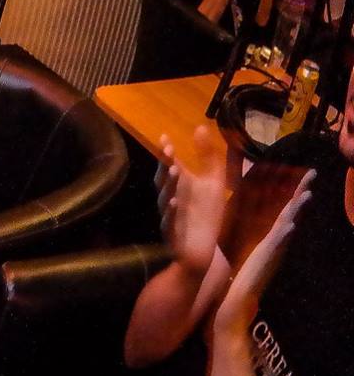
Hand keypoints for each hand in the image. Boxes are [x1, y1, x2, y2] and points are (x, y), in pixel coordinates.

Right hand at [157, 125, 233, 276]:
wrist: (202, 249)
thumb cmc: (205, 214)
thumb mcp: (213, 182)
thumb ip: (208, 157)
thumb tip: (201, 127)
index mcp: (178, 185)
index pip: (169, 164)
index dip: (166, 152)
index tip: (165, 137)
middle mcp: (170, 196)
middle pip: (164, 178)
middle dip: (165, 164)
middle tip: (169, 150)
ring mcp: (170, 214)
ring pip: (165, 196)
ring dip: (169, 184)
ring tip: (174, 170)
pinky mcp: (174, 231)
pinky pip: (169, 220)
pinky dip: (170, 211)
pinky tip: (174, 202)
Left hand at [215, 168, 313, 331]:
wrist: (231, 311)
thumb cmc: (235, 285)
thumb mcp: (243, 256)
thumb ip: (249, 241)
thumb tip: (248, 226)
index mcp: (266, 241)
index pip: (280, 211)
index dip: (291, 193)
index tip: (301, 174)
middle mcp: (271, 246)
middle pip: (288, 214)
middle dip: (300, 194)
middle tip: (313, 172)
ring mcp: (269, 255)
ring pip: (285, 227)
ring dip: (296, 210)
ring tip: (307, 193)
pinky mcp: (262, 264)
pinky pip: (274, 247)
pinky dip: (283, 236)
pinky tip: (291, 225)